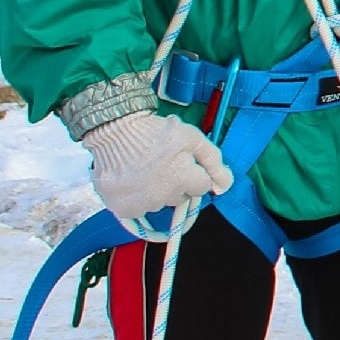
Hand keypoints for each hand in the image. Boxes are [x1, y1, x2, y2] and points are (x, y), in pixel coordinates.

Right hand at [82, 110, 231, 218]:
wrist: (114, 130)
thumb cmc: (157, 131)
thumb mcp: (192, 137)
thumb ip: (213, 161)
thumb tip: (225, 186)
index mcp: (182, 179)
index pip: (202, 187)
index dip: (194, 173)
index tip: (182, 162)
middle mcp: (163, 196)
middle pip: (181, 197)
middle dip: (177, 183)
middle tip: (163, 164)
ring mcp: (141, 204)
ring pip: (159, 203)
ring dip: (156, 191)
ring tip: (145, 170)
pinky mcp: (122, 208)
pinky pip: (139, 209)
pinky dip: (136, 198)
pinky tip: (132, 181)